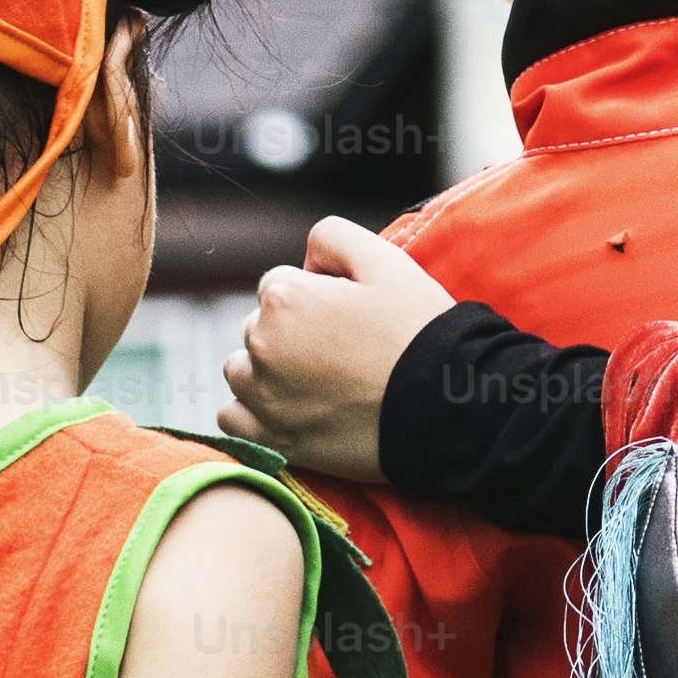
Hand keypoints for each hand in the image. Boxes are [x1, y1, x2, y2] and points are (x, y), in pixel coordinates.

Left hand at [221, 219, 450, 483]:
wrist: (444, 409)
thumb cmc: (419, 332)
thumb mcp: (387, 262)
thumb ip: (334, 237)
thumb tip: (307, 260)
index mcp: (284, 298)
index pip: (279, 284)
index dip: (317, 296)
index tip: (352, 318)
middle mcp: (261, 346)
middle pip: (260, 327)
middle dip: (292, 333)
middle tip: (344, 353)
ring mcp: (262, 397)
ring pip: (242, 371)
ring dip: (268, 372)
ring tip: (321, 383)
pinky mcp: (269, 440)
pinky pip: (233, 418)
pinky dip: (254, 413)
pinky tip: (292, 410)